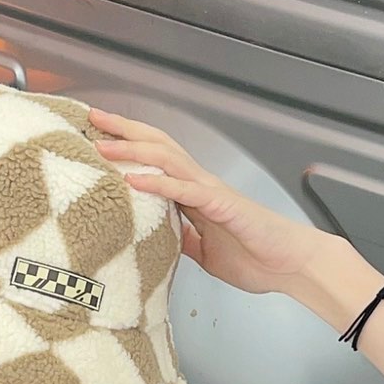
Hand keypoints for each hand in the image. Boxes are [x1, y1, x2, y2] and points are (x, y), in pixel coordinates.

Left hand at [87, 106, 328, 297]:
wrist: (290, 265)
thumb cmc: (255, 257)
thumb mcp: (205, 251)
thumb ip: (183, 238)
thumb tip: (161, 237)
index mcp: (196, 194)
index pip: (156, 159)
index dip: (128, 145)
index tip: (100, 136)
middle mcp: (201, 184)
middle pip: (157, 146)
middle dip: (124, 131)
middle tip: (93, 118)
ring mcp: (211, 192)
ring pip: (167, 159)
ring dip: (133, 150)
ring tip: (103, 146)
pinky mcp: (222, 205)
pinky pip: (185, 190)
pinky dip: (158, 182)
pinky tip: (134, 179)